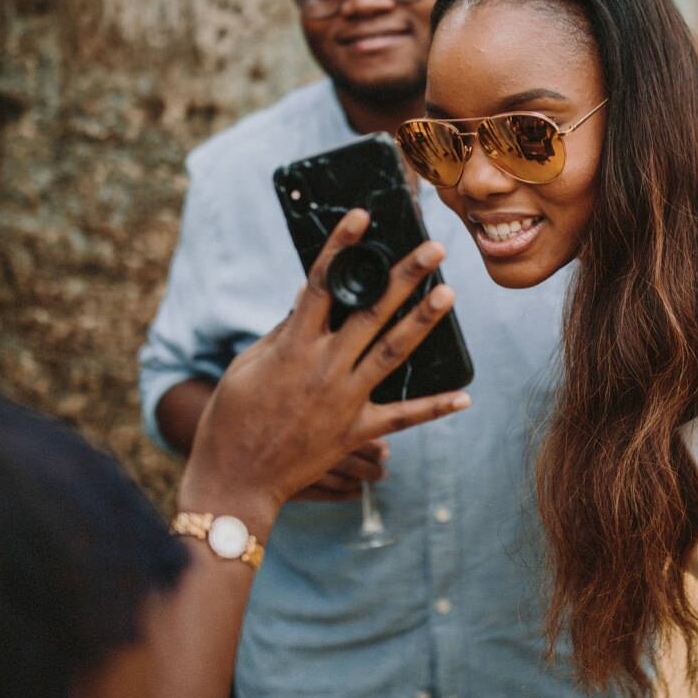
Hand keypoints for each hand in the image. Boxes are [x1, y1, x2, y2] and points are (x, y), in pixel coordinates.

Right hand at [178, 209, 467, 532]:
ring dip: (423, 322)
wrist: (236, 480)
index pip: (321, 283)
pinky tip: (464, 396)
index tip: (362, 217)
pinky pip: (402, 418)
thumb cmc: (233, 418)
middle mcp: (324, 367)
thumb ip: (281, 331)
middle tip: (435, 248)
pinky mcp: (356, 431)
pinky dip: (434, 408)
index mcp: (293, 345)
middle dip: (404, 277)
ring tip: (450, 294)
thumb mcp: (247, 365)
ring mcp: (344, 400)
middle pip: (371, 312)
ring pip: (393, 353)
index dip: (342, 247)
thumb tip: (307, 297)